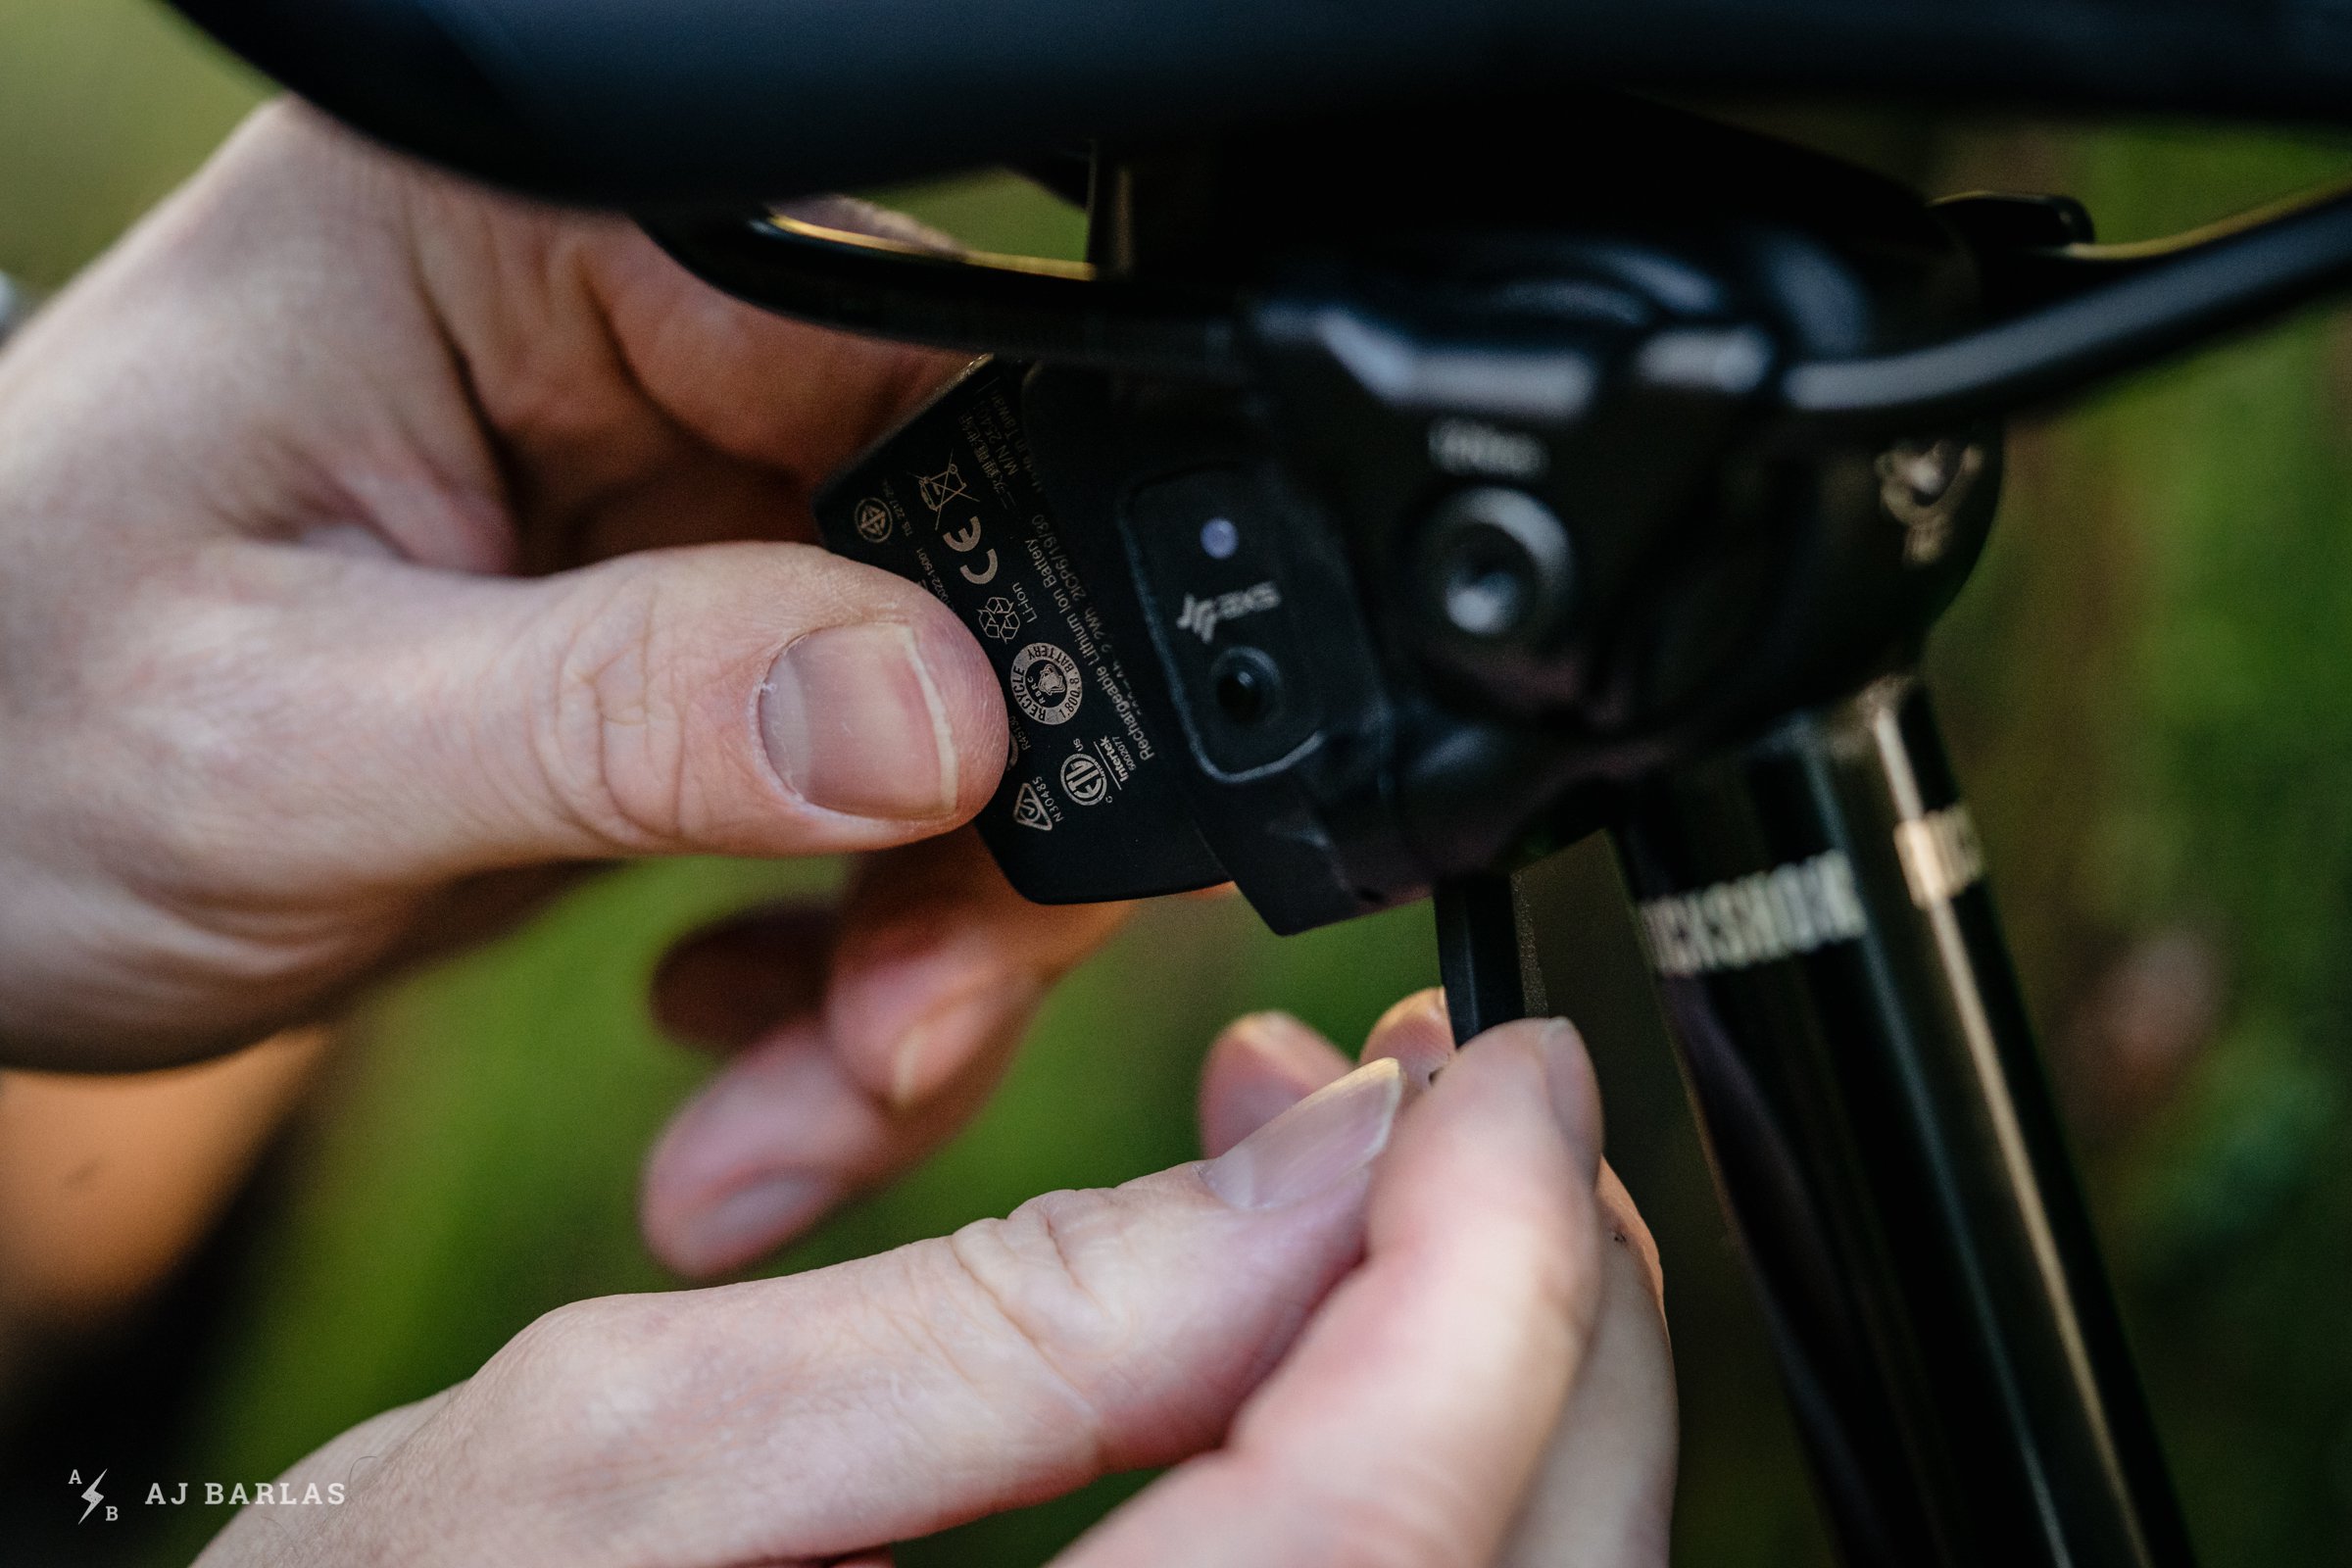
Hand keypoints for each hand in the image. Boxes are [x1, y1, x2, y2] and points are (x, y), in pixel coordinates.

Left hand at [0, 104, 1124, 1263]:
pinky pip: (892, 781)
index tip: (983, 842)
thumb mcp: (294, 743)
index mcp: (546, 251)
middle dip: (981, 835)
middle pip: (991, 556)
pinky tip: (742, 1026)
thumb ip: (625, 714)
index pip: (918, 373)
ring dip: (929, 935)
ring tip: (802, 1106)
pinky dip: (860, 944)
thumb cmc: (9, 734)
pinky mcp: (706, 632)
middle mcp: (649, 339)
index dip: (1016, 612)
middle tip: (898, 1038)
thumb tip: (950, 719)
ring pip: (972, 702)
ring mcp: (688, 490)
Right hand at [195, 997, 1675, 1567]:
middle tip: (1453, 1097)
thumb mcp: (615, 1457)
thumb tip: (1318, 1161)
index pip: (1396, 1517)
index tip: (1499, 1059)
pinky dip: (1402, 1447)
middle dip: (1536, 1302)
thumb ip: (1000, 1322)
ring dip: (1477, 1361)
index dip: (1504, 1257)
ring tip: (1343, 1169)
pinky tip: (1291, 1322)